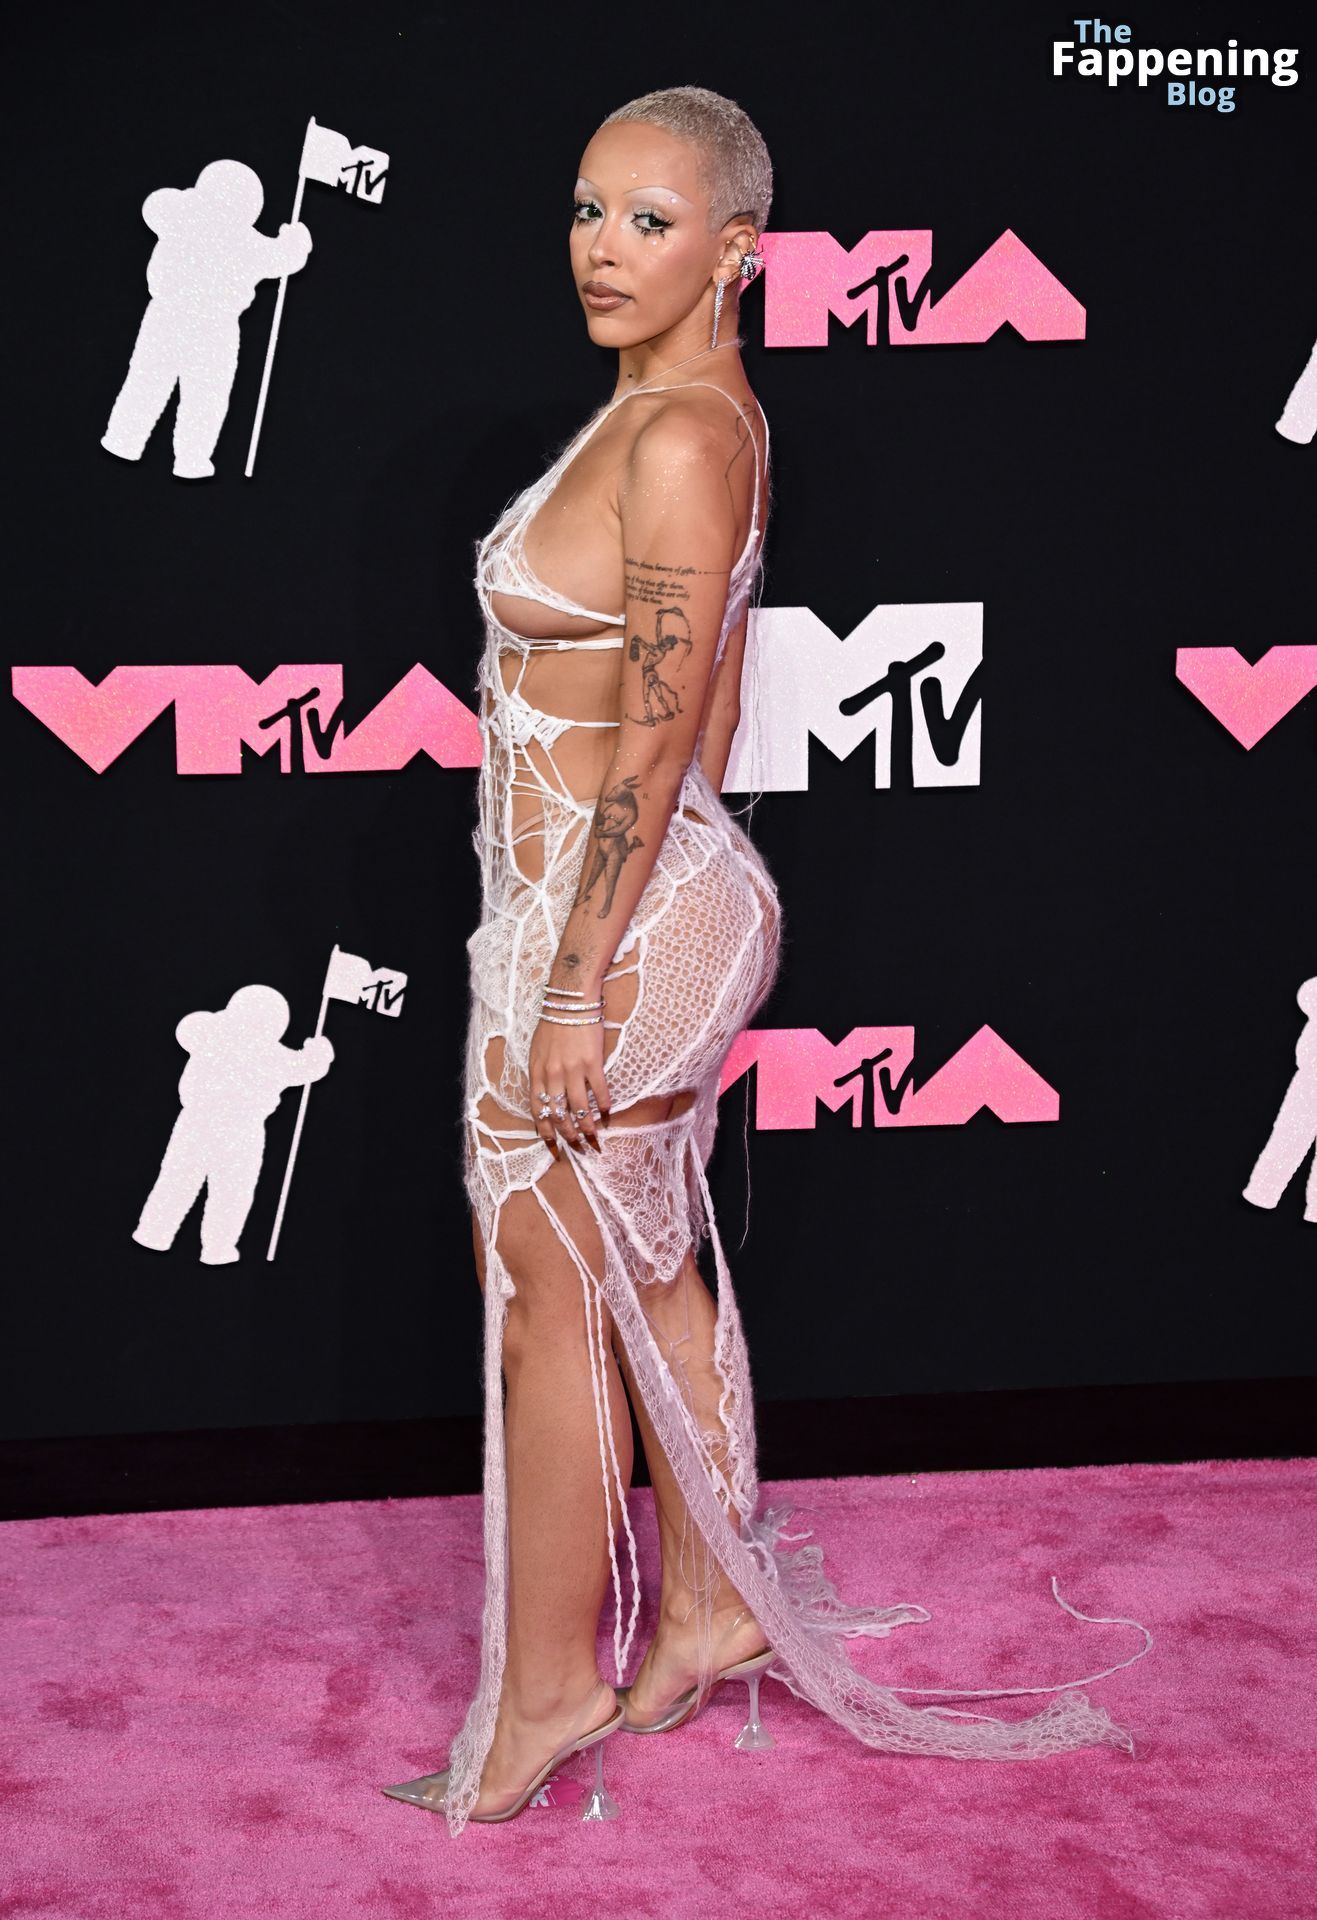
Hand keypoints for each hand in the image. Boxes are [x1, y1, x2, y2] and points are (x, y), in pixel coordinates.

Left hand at [529, 1009, 609, 1155]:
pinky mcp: (592, 1062)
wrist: (570, 1002)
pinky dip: (603, 1105)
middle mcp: (553, 1075)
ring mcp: (573, 1069)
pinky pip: (598, 1090)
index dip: (545, 1131)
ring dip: (586, 1126)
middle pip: (558, 1113)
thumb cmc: (552, 1025)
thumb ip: (540, 1075)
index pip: (538, 1110)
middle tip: (576, 1145)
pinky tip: (607, 1114)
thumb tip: (545, 1098)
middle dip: (567, 1134)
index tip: (553, 1145)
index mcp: (537, 1073)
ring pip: (578, 1107)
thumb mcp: (536, 1052)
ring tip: (592, 1136)